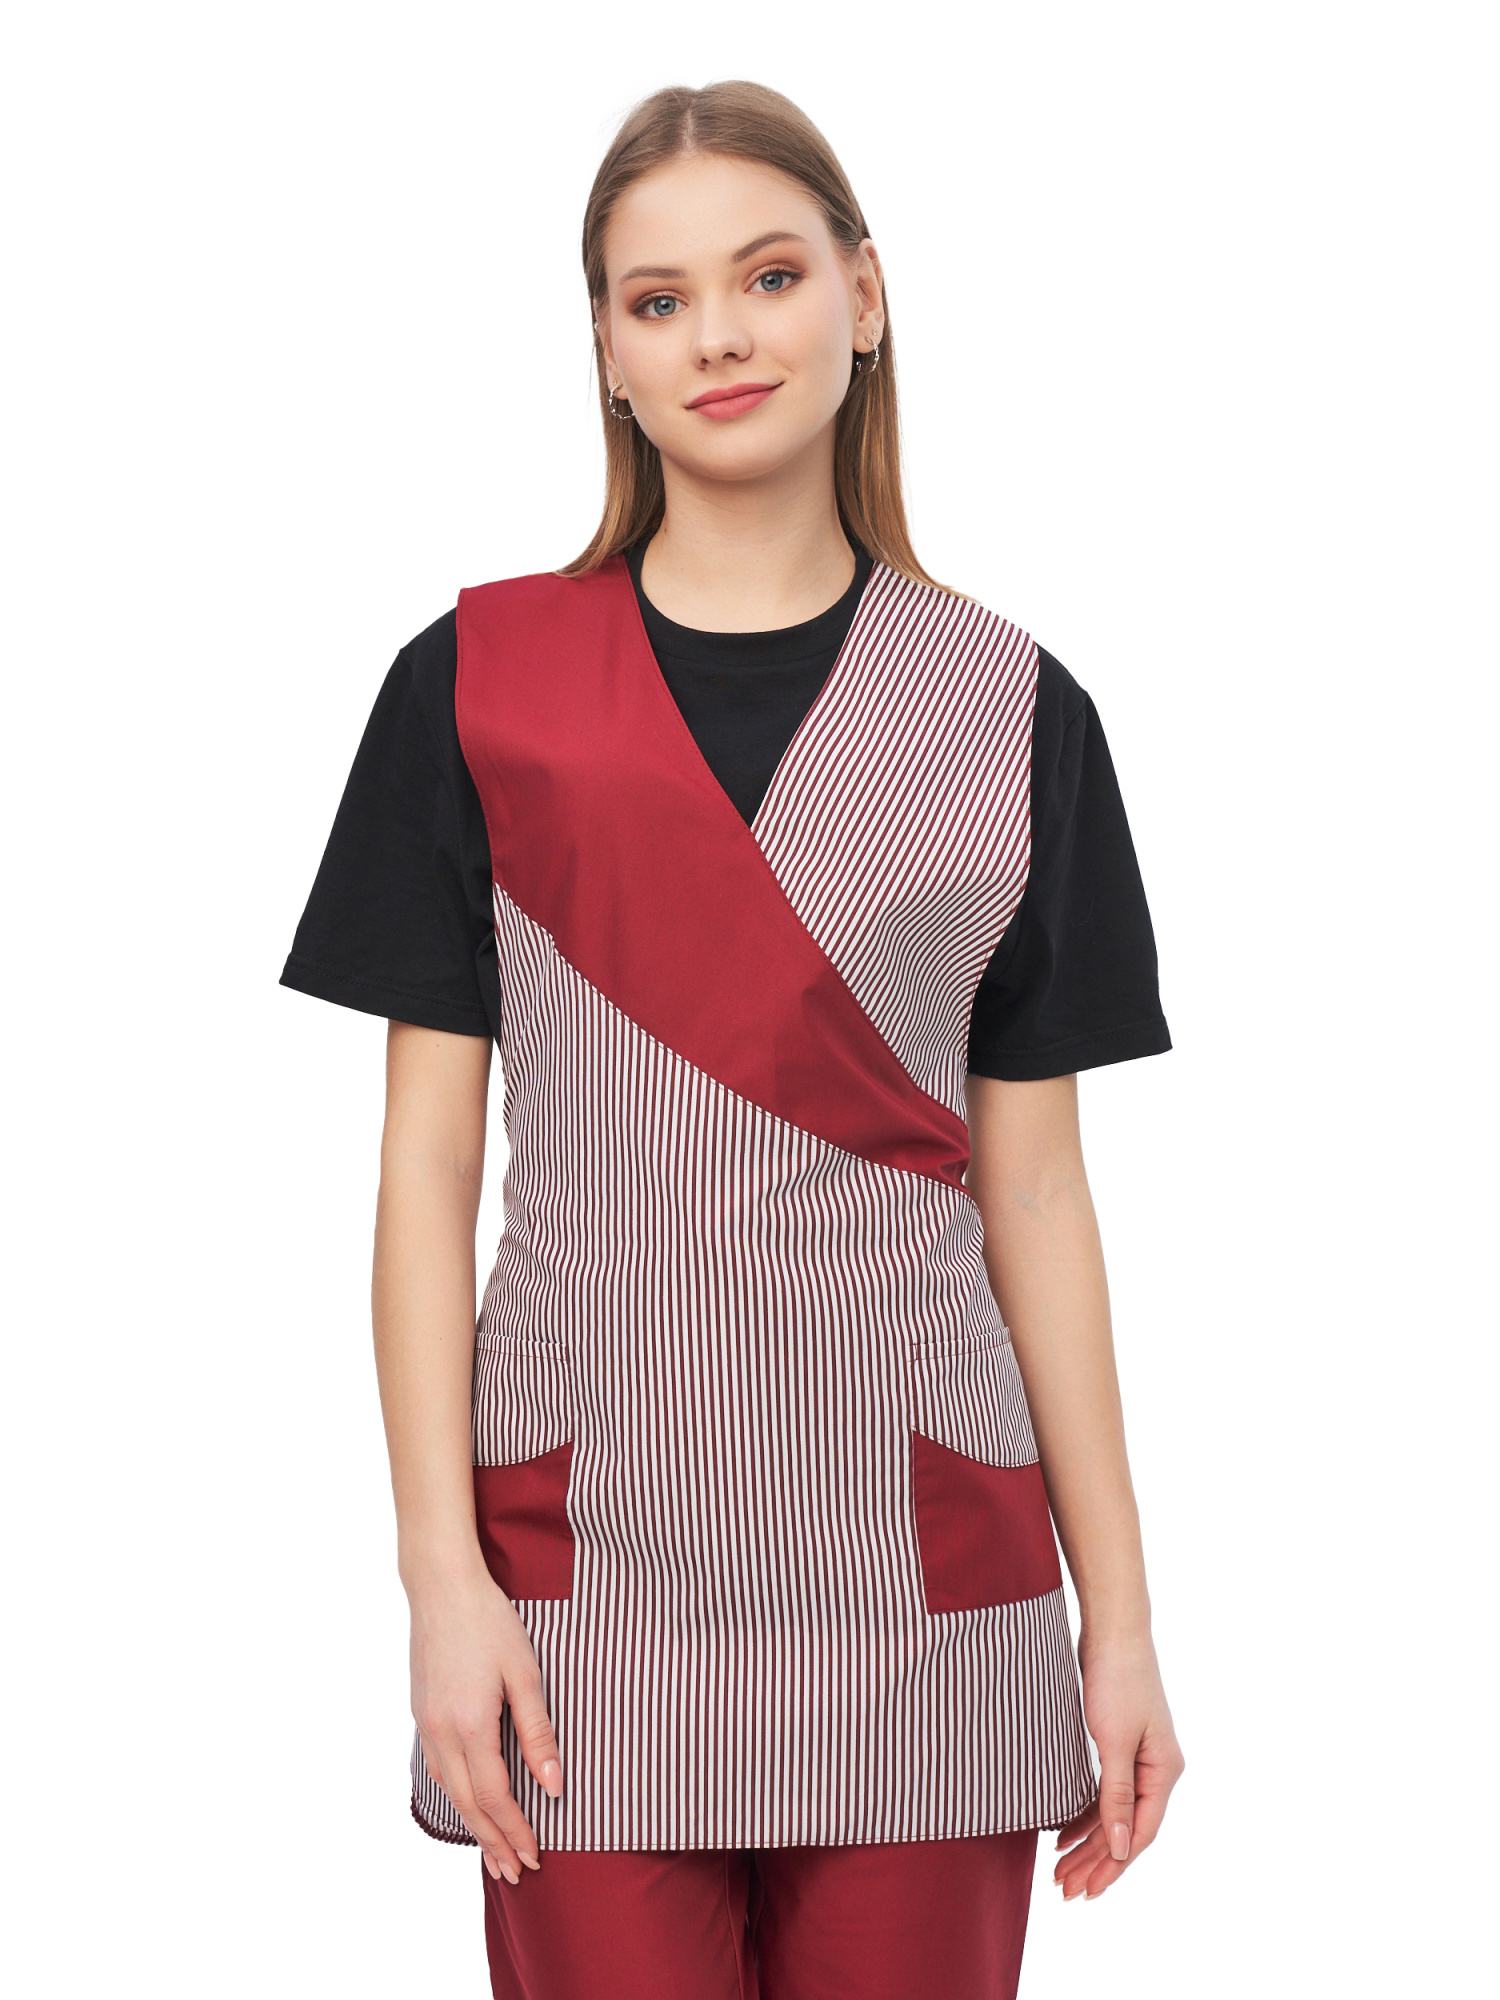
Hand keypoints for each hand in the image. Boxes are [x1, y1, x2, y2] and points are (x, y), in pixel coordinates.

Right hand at [408, 1560, 564, 1882]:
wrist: (441, 1586)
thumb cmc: (490, 1621)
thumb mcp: (524, 1673)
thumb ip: (538, 1732)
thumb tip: (554, 1786)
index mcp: (470, 1725)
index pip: (494, 1797)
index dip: (514, 1830)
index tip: (534, 1856)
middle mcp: (442, 1732)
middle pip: (467, 1804)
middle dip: (493, 1841)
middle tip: (515, 1873)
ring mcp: (426, 1723)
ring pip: (448, 1790)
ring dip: (472, 1824)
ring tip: (493, 1851)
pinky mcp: (421, 1712)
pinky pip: (437, 1767)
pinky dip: (454, 1795)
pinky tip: (466, 1802)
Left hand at [1053, 1627, 1183, 1900]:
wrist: (1112, 1628)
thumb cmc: (1117, 1679)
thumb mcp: (1114, 1741)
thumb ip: (1118, 1796)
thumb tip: (1122, 1848)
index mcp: (1164, 1771)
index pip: (1141, 1833)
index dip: (1114, 1865)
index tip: (1087, 1891)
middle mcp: (1156, 1769)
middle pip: (1127, 1828)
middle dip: (1096, 1861)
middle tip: (1065, 1889)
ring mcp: (1139, 1756)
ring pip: (1114, 1812)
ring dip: (1088, 1841)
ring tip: (1060, 1868)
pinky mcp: (1120, 1743)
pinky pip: (1105, 1791)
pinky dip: (1085, 1812)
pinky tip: (1063, 1830)